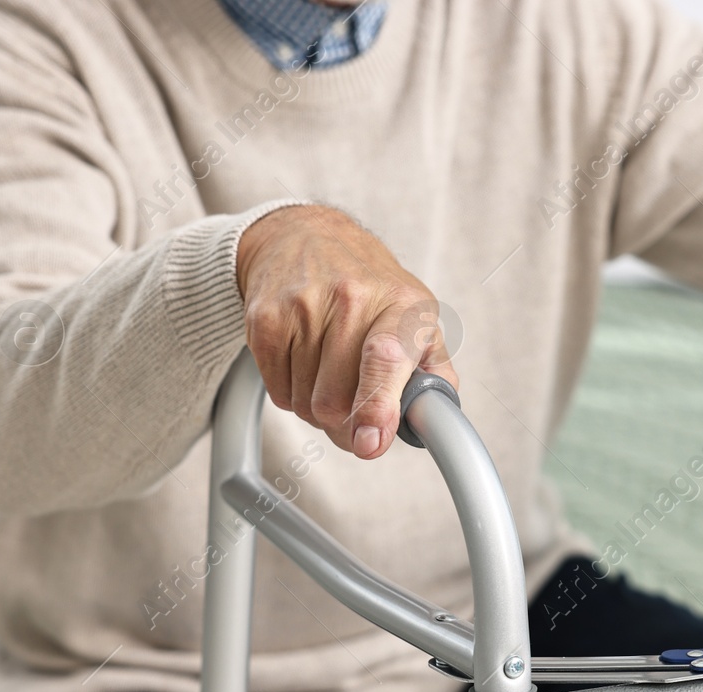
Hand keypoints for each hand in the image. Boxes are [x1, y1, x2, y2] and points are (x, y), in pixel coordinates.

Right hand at [236, 204, 457, 458]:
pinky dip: (293, 394)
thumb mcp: (416, 319)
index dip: (376, 407)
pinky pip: (278, 392)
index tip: (369, 442)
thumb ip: (434, 374)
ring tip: (330, 375)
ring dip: (318, 410)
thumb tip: (437, 421)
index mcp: (401, 305)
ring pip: (305, 404)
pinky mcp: (265, 319)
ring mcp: (303, 307)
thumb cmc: (371, 288)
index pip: (384, 359)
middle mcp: (352, 299)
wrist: (304, 236)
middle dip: (346, 426)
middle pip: (335, 401)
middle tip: (356, 415)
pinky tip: (305, 365)